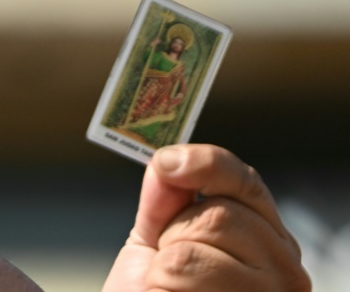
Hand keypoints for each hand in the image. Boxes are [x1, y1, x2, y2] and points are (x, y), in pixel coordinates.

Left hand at [103, 144, 309, 291]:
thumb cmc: (153, 291)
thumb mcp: (157, 237)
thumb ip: (166, 196)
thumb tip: (167, 159)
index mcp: (267, 239)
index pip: (245, 182)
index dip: (205, 164)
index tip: (166, 163)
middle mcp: (284, 272)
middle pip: (217, 216)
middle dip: (173, 236)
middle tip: (169, 267)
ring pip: (191, 254)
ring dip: (162, 271)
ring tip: (169, 291)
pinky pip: (179, 280)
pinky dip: (159, 290)